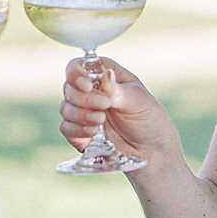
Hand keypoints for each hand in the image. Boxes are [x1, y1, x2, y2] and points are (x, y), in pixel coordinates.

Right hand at [59, 57, 174, 164]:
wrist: (152, 151)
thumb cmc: (149, 120)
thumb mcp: (139, 101)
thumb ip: (118, 90)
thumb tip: (106, 74)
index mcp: (104, 75)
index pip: (78, 66)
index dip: (76, 73)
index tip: (87, 86)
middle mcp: (90, 92)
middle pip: (68, 87)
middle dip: (84, 99)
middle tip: (105, 106)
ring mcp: (83, 112)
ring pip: (65, 108)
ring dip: (81, 115)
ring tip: (102, 121)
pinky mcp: (79, 132)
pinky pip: (65, 128)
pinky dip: (77, 130)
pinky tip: (94, 133)